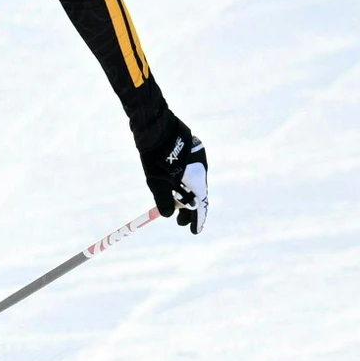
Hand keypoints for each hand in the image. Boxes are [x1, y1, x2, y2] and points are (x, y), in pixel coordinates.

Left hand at [136, 115, 209, 233]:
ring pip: (195, 183)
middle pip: (198, 196)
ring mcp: (200, 160)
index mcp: (197, 182)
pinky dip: (185, 182)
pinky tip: (175, 184)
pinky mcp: (194, 152)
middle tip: (180, 221)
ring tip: (175, 204)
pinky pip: (192, 172)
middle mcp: (202, 171)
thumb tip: (168, 214)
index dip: (197, 220)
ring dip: (186, 195)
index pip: (200, 206)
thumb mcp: (157, 184)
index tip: (194, 231)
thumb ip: (164, 200)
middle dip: (189, 209)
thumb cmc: (157, 159)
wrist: (158, 130)